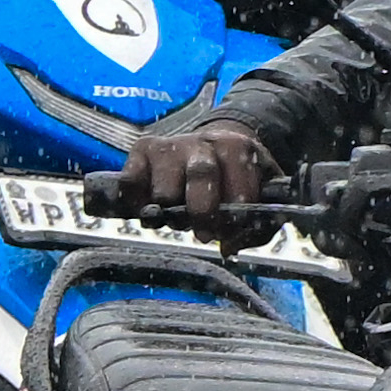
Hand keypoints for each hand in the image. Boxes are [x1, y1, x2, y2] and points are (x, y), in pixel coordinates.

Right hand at [129, 118, 276, 226]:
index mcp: (237, 148)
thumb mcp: (260, 191)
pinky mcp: (142, 150)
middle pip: (201, 177)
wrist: (209, 144)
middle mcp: (202, 142)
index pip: (238, 183)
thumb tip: (228, 248)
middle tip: (204, 235)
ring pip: (164, 192)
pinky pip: (130, 182)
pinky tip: (150, 208)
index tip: (229, 234)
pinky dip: (136, 203)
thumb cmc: (234, 176)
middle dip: (202, 213)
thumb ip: (257, 225)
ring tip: (176, 217)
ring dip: (168, 214)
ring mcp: (170, 145)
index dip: (234, 217)